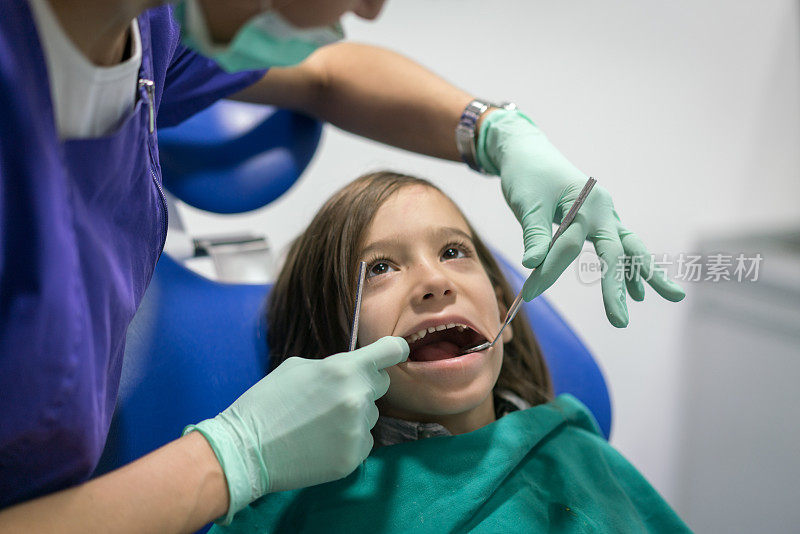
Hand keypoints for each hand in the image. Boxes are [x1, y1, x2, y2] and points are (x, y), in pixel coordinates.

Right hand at [184, 336, 408, 522]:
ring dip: (354, 415)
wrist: (245, 450)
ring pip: (370, 414)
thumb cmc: (265, 403)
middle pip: (381, 384)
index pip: (391, 352)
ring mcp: (358, 430)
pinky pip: (364, 441)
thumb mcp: (297, 367)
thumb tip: (352, 369)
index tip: (396, 353)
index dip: (395, 350)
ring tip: (319, 424)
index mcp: (344, 369)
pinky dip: (348, 440)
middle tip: (334, 395)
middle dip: (364, 385)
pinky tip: (321, 443)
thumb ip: (333, 365)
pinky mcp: (354, 456)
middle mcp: (358, 398)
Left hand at [476, 109, 684, 326]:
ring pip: (631, 247)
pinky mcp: (601, 220)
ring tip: (673, 295)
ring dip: (647, 273)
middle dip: (618, 287)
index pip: (569, 246)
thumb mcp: (527, 204)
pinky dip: (630, 267)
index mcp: (585, 202)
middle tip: (619, 320)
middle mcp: (602, 208)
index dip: (549, 271)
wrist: (528, 152)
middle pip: (616, 252)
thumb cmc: (527, 176)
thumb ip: (535, 235)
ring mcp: (605, 214)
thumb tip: (533, 265)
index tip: (529, 294)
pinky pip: (621, 246)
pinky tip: (637, 291)